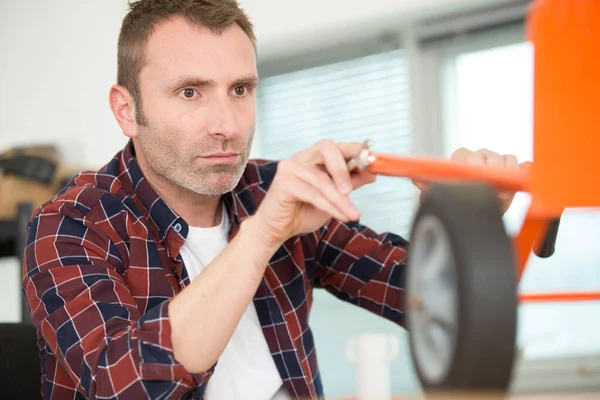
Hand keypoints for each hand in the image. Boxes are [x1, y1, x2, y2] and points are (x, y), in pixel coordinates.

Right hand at [250, 140, 376, 247]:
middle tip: (353, 189)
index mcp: (313, 157)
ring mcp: (290, 168)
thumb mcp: (333, 198)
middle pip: (326, 148)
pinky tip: (342, 216)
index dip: (355, 149)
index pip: (336, 146)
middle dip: (343, 167)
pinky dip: (330, 206)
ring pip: (322, 179)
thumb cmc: (303, 212)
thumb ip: (349, 184)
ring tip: (353, 215)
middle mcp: (301, 157)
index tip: (372, 159)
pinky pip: (313, 193)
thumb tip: (372, 173)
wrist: (277, 230)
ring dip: (341, 199)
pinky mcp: (283, 183)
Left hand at [414, 147, 526, 213]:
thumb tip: (414, 178)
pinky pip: (524, 167)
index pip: (467, 155)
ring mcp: (500, 161)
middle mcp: (482, 155)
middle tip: (489, 189)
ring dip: (507, 174)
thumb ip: (429, 185)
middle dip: (490, 172)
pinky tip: (520, 181)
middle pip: (490, 156)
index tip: (474, 179)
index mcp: (463, 157)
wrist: (477, 209)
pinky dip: (524, 172)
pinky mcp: (516, 170)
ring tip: (502, 192)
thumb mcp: (442, 192)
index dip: (471, 165)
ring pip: (508, 160)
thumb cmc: (458, 197)